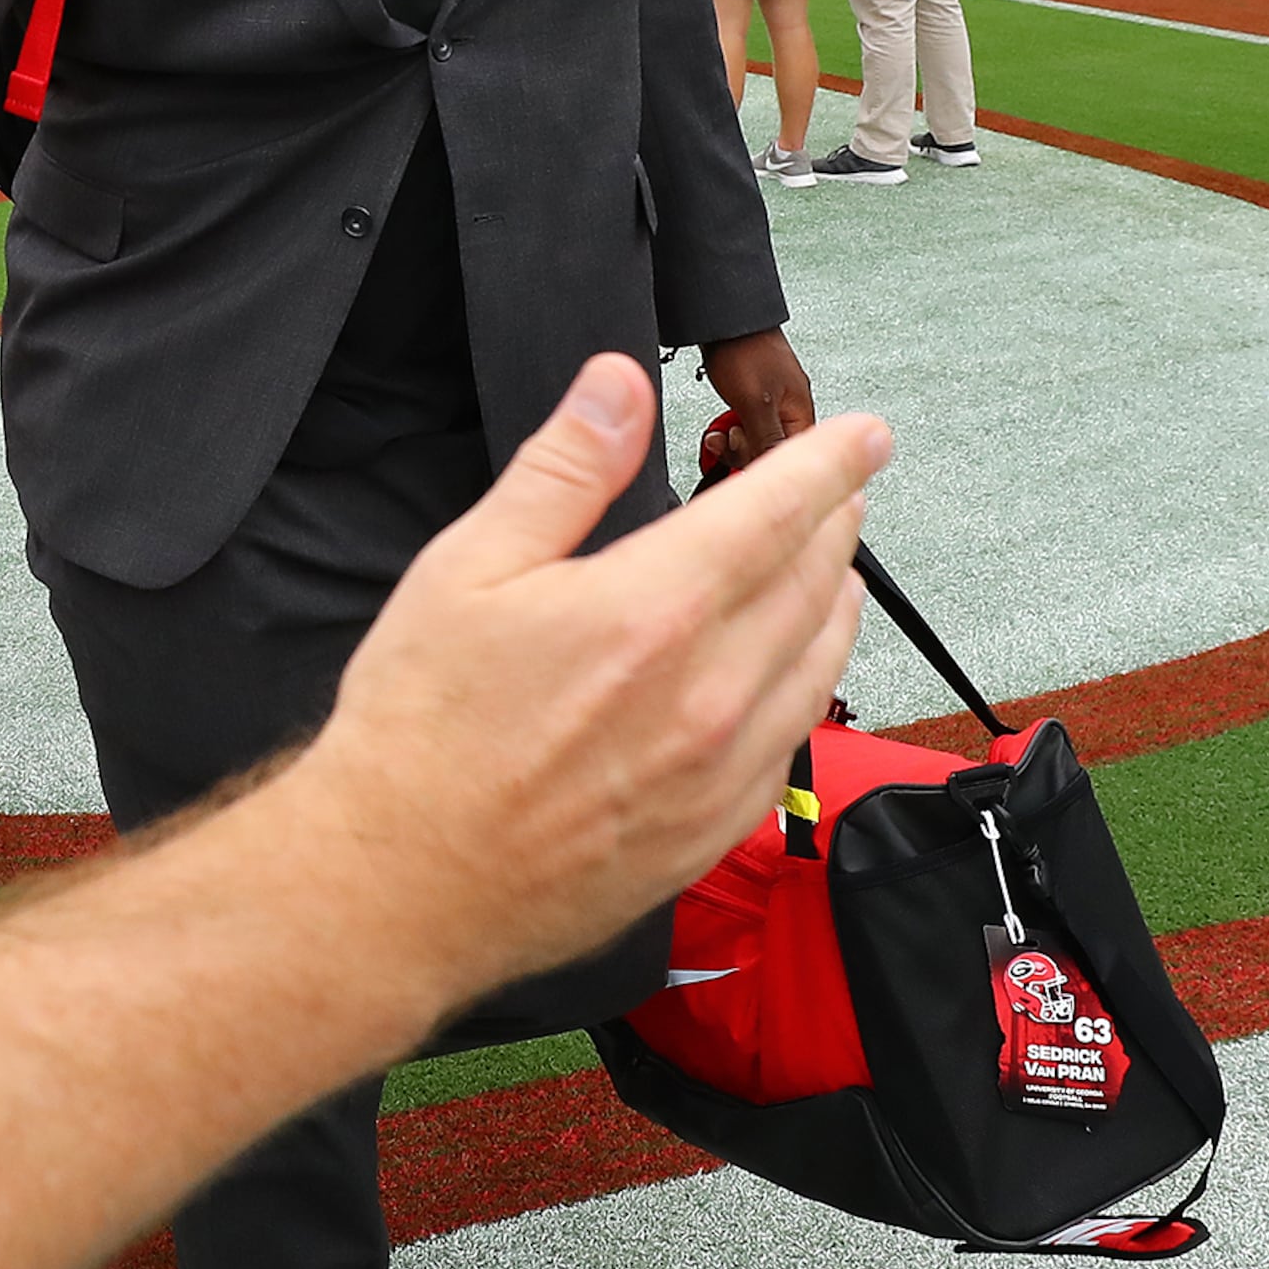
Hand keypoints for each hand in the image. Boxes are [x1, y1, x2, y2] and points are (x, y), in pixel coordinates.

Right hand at [296, 354, 887, 1003]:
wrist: (402, 885)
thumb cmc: (419, 728)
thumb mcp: (466, 570)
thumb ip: (561, 472)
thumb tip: (619, 384)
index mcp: (653, 610)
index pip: (778, 512)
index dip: (830, 464)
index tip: (865, 435)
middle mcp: (711, 690)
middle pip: (813, 582)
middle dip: (835, 523)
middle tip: (839, 491)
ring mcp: (721, 768)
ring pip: (820, 662)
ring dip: (835, 600)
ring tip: (831, 567)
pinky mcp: (713, 828)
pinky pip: (795, 737)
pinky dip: (810, 682)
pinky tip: (792, 670)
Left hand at [701, 327, 816, 458]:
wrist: (721, 322)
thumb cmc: (744, 349)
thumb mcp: (754, 402)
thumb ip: (768, 438)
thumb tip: (782, 469)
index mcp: (801, 411)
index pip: (794, 456)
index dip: (766, 464)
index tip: (742, 465)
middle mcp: (791, 410)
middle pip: (773, 453)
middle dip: (745, 453)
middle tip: (729, 441)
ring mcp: (771, 405)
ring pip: (756, 443)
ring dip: (733, 444)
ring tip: (718, 436)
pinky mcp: (753, 400)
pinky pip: (745, 430)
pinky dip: (728, 432)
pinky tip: (717, 430)